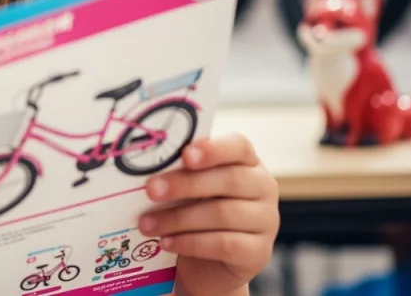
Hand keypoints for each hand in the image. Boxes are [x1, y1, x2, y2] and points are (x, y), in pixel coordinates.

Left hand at [138, 134, 278, 295]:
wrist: (208, 263)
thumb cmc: (195, 211)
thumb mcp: (189, 187)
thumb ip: (179, 170)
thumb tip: (144, 162)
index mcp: (247, 161)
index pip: (238, 146)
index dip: (213, 149)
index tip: (185, 155)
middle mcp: (263, 187)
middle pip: (228, 180)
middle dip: (184, 184)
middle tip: (150, 190)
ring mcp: (266, 221)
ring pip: (222, 214)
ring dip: (178, 218)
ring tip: (146, 224)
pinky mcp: (258, 253)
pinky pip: (224, 244)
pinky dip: (189, 243)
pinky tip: (166, 242)